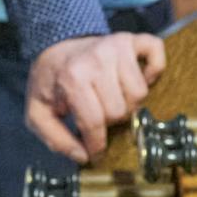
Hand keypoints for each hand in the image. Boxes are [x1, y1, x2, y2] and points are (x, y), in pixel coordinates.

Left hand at [25, 31, 165, 161]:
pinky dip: (153, 72)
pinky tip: (139, 78)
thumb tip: (83, 156)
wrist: (56, 45)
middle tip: (99, 113)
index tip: (95, 152)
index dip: (96, 144)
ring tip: (113, 97)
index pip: (94, 122)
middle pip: (119, 110)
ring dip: (129, 102)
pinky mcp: (132, 39)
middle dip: (110, 120)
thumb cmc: (51, 81)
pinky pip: (157, 58)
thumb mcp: (39, 112)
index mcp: (72, 77)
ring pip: (139, 93)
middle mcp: (97, 59)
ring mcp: (118, 46)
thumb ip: (55, 139)